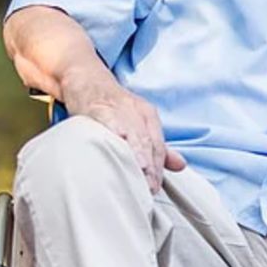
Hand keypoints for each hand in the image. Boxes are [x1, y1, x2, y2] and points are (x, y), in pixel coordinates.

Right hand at [62, 69, 185, 192]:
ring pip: (133, 133)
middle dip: (150, 166)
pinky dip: (116, 133)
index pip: (158, 145)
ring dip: (138, 154)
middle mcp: (137, 111)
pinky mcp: (99, 106)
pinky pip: (110, 121)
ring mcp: (119, 108)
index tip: (155, 188)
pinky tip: (118, 146)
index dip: (158, 167)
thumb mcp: (136, 122)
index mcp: (148, 116)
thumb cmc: (111, 105)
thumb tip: (181, 165)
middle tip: (149, 189)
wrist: (85, 78)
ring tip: (141, 173)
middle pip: (148, 141)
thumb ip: (157, 146)